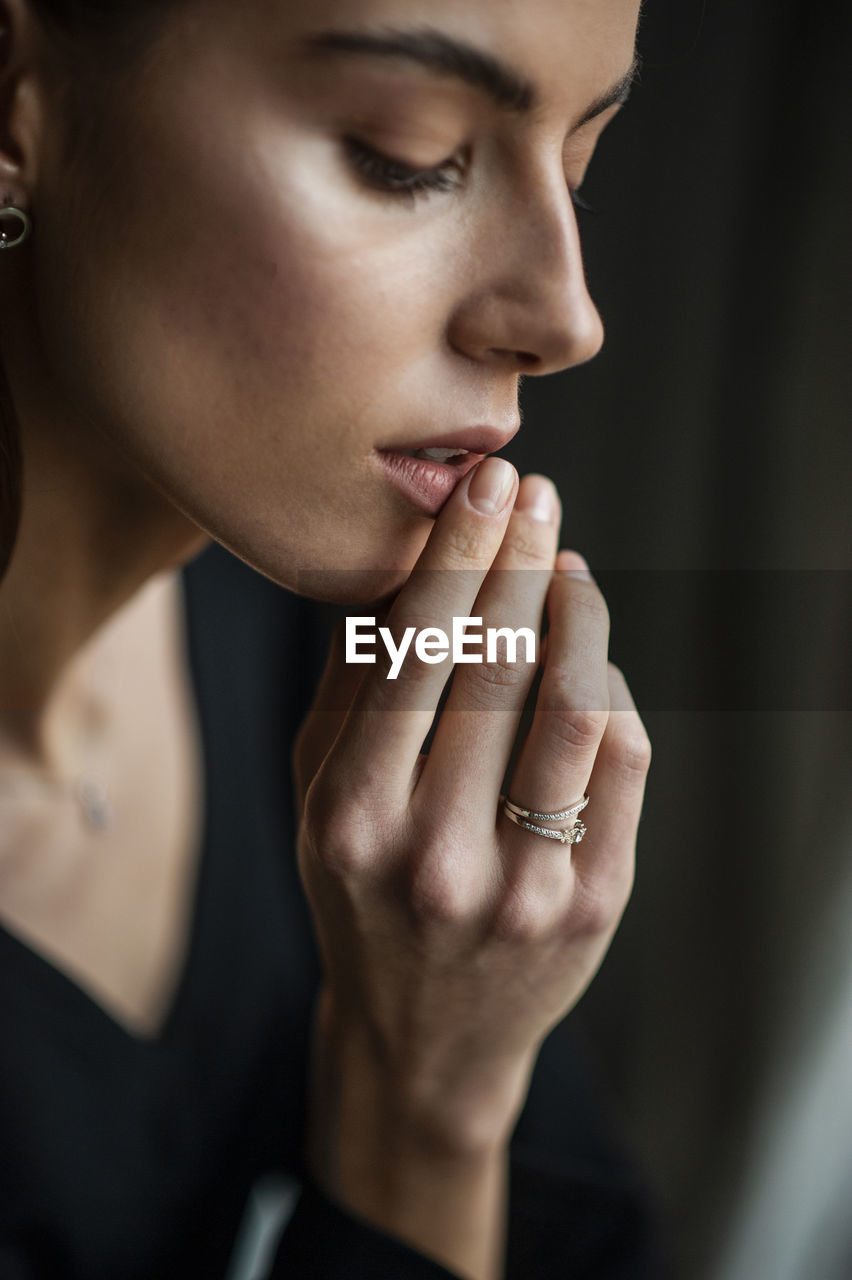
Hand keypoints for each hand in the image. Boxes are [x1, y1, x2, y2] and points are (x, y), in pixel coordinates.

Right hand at [292, 459, 649, 1170]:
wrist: (425, 1035)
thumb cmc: (362, 897)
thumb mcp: (316, 800)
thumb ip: (350, 689)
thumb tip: (408, 569)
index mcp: (351, 820)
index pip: (414, 655)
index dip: (457, 554)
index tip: (485, 486)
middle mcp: (435, 855)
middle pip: (496, 666)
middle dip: (519, 558)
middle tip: (534, 493)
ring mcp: (522, 887)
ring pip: (573, 707)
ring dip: (577, 614)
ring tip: (567, 564)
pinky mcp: (591, 905)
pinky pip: (621, 763)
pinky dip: (608, 688)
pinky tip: (586, 657)